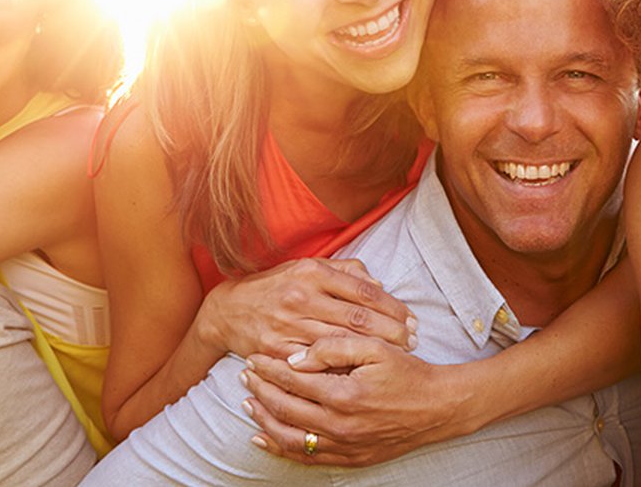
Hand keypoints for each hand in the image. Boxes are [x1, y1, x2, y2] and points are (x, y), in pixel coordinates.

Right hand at [198, 258, 416, 359]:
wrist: (227, 311)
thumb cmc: (276, 288)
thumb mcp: (307, 268)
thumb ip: (345, 272)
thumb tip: (379, 286)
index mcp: (312, 273)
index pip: (365, 291)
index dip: (394, 307)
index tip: (412, 320)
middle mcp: (301, 297)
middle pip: (358, 319)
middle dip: (392, 332)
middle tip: (413, 341)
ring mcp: (288, 325)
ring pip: (342, 344)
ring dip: (374, 353)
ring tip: (397, 356)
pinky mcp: (278, 351)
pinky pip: (317, 365)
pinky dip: (343, 369)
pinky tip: (364, 372)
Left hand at [239, 334, 467, 466]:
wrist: (438, 407)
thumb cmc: (408, 372)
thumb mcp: (375, 348)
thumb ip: (334, 347)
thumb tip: (296, 358)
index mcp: (343, 393)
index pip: (292, 380)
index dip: (268, 368)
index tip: (253, 358)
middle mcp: (339, 424)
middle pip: (284, 408)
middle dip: (259, 390)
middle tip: (243, 375)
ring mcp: (344, 445)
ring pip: (289, 437)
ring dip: (263, 420)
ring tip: (247, 404)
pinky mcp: (350, 457)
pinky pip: (306, 457)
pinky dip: (280, 448)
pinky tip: (263, 438)